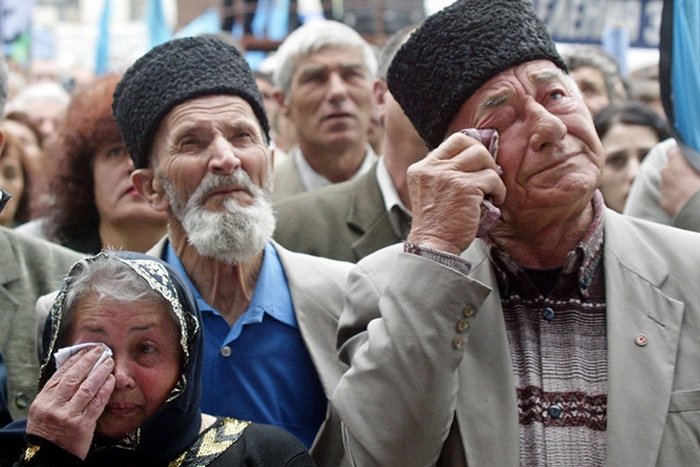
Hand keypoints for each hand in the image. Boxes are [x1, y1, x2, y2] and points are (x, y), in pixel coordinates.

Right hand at [26, 346, 114, 459]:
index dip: (74, 361)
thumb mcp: (42, 410)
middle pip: (74, 378)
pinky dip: (105, 389)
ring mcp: (69, 416)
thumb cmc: (47, 431)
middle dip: (88, 361)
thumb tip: (73, 369)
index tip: (85, 351)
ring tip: (109, 362)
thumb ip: (55, 392)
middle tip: (100, 350)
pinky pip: (97, 403)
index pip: (60, 375)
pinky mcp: (83, 425)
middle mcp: (54, 407)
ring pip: (87, 388)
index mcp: (43, 401)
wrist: (48, 457)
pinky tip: (111, 380)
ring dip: (100, 372)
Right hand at [406, 132, 505, 254]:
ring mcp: (448, 176)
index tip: (478, 162)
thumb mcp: (429, 192)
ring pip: (481, 155)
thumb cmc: (436, 225)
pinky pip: (492, 178)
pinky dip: (498, 190)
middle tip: (487, 171)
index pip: (451, 142)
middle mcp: (432, 168)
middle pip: (466, 141)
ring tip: (490, 189)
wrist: (433, 245)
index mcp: (421, 168)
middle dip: (482, 155)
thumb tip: (469, 161)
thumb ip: (442, 175)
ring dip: (491, 172)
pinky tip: (494, 201)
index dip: (469, 148)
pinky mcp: (465, 187)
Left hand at [660, 144, 699, 217]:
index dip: (679, 152)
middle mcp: (666, 173)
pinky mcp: (663, 201)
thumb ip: (696, 164)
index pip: (673, 150)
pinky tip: (685, 199)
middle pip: (669, 167)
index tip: (684, 154)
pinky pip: (667, 194)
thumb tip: (695, 164)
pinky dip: (674, 195)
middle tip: (690, 173)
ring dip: (675, 182)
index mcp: (677, 162)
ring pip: (667, 181)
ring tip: (689, 188)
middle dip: (678, 169)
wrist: (699, 212)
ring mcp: (663, 187)